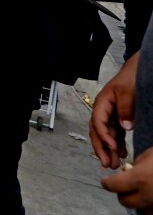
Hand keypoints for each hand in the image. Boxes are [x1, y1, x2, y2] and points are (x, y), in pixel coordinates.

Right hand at [90, 52, 138, 168]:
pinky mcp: (118, 118)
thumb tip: (124, 127)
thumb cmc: (130, 78)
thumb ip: (125, 109)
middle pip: (97, 131)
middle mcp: (103, 111)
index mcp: (102, 103)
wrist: (137, 71)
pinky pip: (114, 134)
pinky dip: (116, 144)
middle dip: (100, 148)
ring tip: (113, 163)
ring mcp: (110, 115)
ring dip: (108, 149)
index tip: (111, 147)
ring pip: (105, 135)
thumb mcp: (127, 92)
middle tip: (107, 163)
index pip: (98, 122)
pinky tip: (121, 153)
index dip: (103, 136)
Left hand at [101, 147, 152, 211]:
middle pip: (124, 201)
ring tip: (143, 191)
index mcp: (140, 178)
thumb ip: (136, 165)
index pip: (113, 186)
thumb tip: (128, 171)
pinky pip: (152, 212)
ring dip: (138, 201)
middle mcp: (148, 195)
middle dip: (122, 193)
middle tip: (126, 185)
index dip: (107, 182)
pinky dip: (150, 207)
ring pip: (140, 209)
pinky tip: (152, 197)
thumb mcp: (149, 155)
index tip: (106, 180)